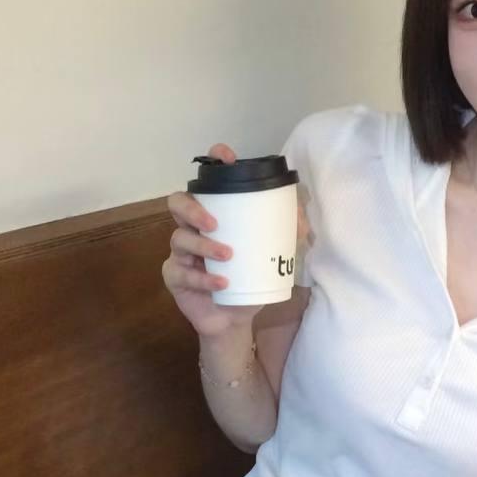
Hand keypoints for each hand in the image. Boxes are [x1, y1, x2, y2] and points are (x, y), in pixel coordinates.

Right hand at [164, 141, 308, 337]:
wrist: (234, 318)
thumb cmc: (249, 279)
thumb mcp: (272, 256)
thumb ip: (287, 235)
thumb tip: (303, 219)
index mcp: (214, 215)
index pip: (207, 182)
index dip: (212, 164)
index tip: (225, 158)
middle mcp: (193, 228)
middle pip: (177, 203)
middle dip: (193, 208)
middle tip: (214, 223)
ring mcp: (180, 252)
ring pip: (180, 238)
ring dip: (204, 246)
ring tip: (228, 256)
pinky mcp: (174, 277)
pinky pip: (182, 273)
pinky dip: (203, 277)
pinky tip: (221, 282)